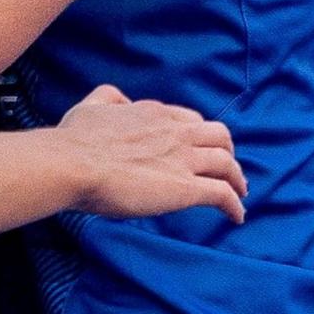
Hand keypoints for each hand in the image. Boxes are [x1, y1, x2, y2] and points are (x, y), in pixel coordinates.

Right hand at [55, 85, 246, 221]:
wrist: (74, 165)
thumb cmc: (76, 140)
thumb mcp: (92, 106)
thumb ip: (108, 97)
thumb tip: (120, 99)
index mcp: (155, 114)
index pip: (190, 121)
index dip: (198, 134)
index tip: (197, 147)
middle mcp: (176, 133)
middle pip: (219, 136)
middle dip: (226, 150)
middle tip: (225, 166)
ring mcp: (183, 160)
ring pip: (227, 164)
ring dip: (237, 178)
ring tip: (239, 191)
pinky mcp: (185, 188)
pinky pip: (222, 195)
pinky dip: (234, 205)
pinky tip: (236, 216)